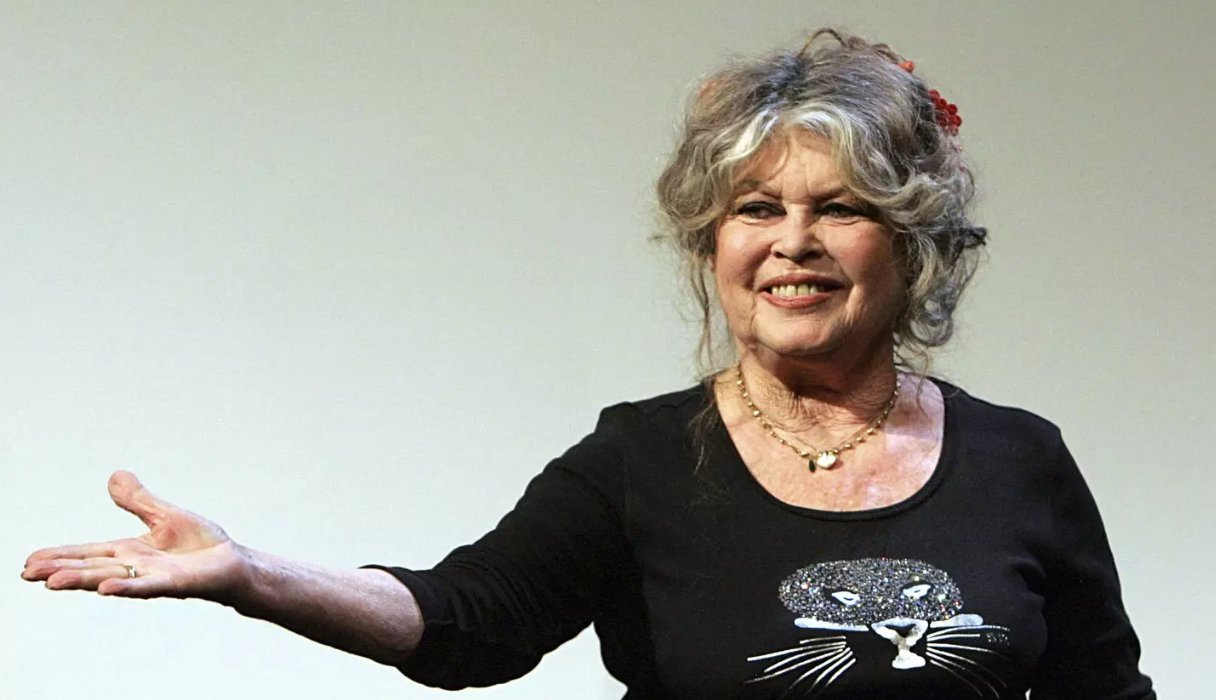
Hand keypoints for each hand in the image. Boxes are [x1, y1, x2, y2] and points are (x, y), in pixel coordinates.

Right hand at [22, 470, 247, 600]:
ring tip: (51, 583)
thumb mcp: (165, 516)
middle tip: (27, 574)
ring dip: (82, 581)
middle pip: (91, 568)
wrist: (233, 562)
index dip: (60, 557)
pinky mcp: (174, 584)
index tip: (29, 562)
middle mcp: (135, 568)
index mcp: (129, 552)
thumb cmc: (201, 545)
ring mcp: (152, 578)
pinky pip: (146, 587)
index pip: (88, 554)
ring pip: (111, 579)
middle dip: (59, 571)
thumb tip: (114, 476)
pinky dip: (126, 588)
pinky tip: (104, 590)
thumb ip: (138, 501)